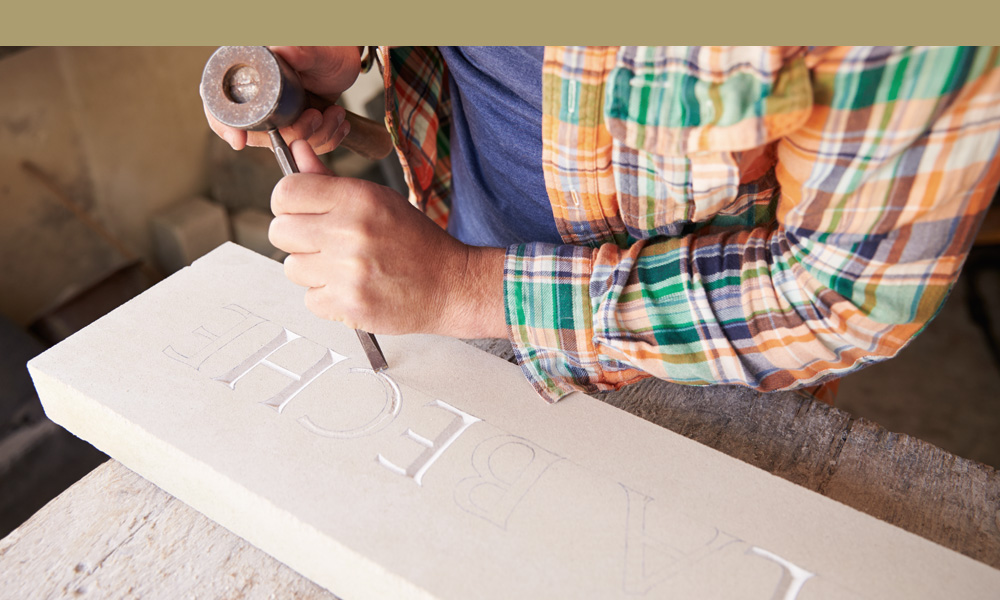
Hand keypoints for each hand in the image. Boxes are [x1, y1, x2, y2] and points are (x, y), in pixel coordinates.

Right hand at [203, 46, 360, 153]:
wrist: (344, 61)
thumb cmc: (327, 50)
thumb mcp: (317, 51)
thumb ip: (301, 50)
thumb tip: (283, 49)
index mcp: (248, 76)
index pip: (220, 106)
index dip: (224, 125)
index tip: (239, 140)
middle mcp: (258, 100)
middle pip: (258, 135)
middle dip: (292, 133)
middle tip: (315, 116)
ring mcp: (276, 117)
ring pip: (286, 145)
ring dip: (316, 136)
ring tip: (333, 113)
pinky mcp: (294, 128)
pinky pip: (305, 149)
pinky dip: (326, 140)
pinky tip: (337, 122)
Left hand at [269, 141, 506, 337]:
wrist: (451, 286)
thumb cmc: (416, 242)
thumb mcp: (379, 199)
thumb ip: (330, 180)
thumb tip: (297, 150)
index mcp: (357, 199)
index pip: (286, 192)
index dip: (287, 203)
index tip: (299, 211)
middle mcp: (350, 232)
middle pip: (279, 231)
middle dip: (295, 237)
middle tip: (321, 243)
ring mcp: (348, 271)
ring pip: (291, 268)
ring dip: (311, 269)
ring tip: (342, 267)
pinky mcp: (348, 304)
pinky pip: (309, 298)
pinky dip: (326, 297)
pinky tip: (351, 287)